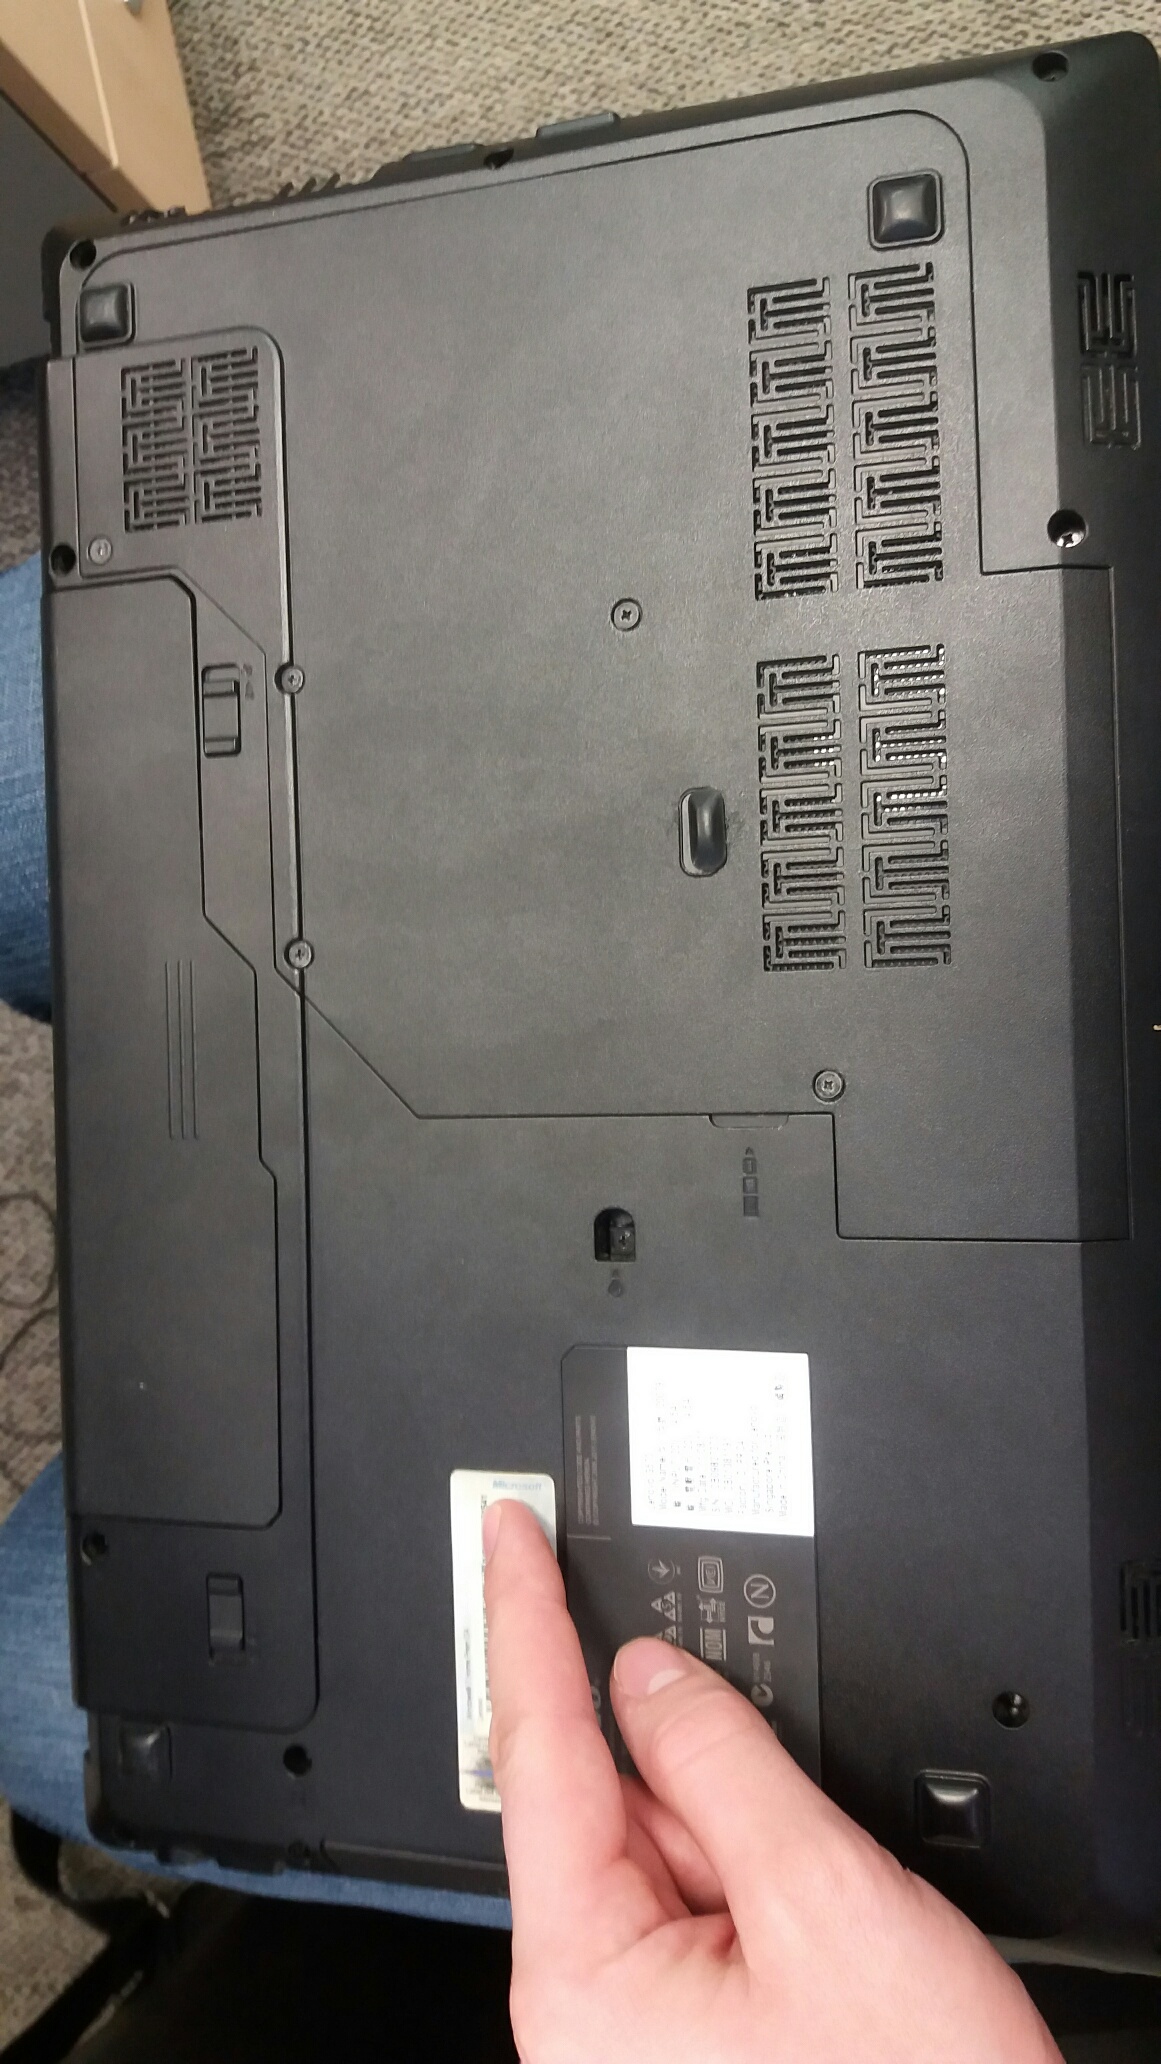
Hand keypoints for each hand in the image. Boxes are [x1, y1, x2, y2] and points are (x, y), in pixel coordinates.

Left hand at [483, 1497, 1061, 2063]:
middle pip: (609, 1796)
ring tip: (826, 1913)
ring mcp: (633, 2021)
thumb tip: (647, 1673)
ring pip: (664, 1843)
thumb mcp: (822, 1900)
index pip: (535, 1747)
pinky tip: (807, 1903)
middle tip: (772, 1802)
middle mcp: (586, 2004)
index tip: (504, 1535)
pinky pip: (695, 1898)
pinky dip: (747, 1867)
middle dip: (687, 1763)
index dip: (520, 1621)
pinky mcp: (682, 2028)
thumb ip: (720, 1762)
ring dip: (738, 1833)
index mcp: (583, 1975)